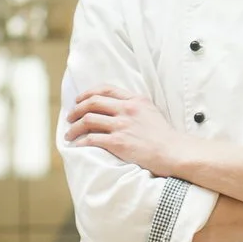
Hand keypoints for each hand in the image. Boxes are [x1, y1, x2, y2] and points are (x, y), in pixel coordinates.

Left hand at [63, 85, 196, 178]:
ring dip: (74, 127)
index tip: (79, 100)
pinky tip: (76, 146)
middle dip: (76, 109)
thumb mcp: (151, 111)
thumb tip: (116, 108)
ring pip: (88, 120)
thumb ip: (134, 106)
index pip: (105, 89)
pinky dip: (80, 142)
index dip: (88, 93)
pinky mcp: (118, 142)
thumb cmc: (164, 136)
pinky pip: (92, 139)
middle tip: (70, 117)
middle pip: (92, 102)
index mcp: (135, 100)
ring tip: (69, 134)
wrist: (174, 152)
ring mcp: (122, 125)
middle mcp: (127, 109)